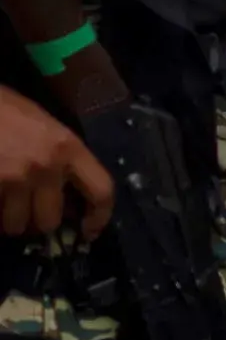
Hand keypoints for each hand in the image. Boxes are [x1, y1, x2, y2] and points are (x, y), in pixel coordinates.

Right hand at [0, 87, 113, 240]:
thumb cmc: (4, 108)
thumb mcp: (44, 126)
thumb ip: (61, 158)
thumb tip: (67, 195)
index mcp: (68, 147)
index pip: (101, 191)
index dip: (99, 217)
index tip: (88, 231)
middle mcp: (46, 166)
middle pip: (50, 220)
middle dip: (37, 222)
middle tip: (27, 211)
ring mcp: (14, 178)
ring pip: (16, 225)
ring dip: (9, 219)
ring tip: (4, 202)